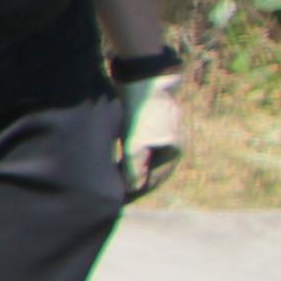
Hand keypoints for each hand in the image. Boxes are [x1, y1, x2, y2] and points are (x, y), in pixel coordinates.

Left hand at [120, 68, 185, 199]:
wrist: (143, 79)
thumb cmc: (143, 112)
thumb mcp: (137, 143)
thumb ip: (135, 168)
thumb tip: (133, 189)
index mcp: (172, 154)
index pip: (151, 181)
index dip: (133, 192)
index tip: (115, 201)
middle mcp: (169, 147)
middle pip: (147, 173)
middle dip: (129, 183)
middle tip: (109, 196)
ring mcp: (160, 137)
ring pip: (140, 162)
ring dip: (125, 172)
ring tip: (107, 183)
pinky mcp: (147, 128)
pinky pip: (135, 152)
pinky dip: (124, 159)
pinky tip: (109, 164)